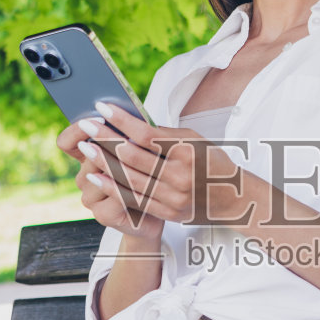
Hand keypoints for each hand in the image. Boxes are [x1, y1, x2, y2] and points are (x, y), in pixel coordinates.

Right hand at [59, 116, 162, 238]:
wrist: (156, 214)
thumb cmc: (149, 178)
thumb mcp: (138, 151)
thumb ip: (127, 137)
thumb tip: (126, 117)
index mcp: (86, 159)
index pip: (67, 142)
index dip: (77, 131)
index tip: (99, 119)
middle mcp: (84, 178)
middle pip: (89, 156)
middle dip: (112, 146)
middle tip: (135, 138)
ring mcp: (90, 198)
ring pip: (103, 175)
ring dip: (125, 166)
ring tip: (146, 160)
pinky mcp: (102, 215)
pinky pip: (115, 196)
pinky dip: (131, 187)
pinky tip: (145, 182)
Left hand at [66, 103, 248, 228]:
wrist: (234, 199)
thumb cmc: (211, 162)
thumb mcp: (195, 140)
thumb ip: (164, 134)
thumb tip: (131, 124)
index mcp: (187, 151)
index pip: (147, 134)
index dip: (122, 121)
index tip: (102, 108)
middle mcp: (180, 175)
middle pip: (134, 156)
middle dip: (105, 139)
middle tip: (85, 125)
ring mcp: (173, 196)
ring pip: (130, 178)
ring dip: (103, 162)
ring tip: (85, 148)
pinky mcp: (167, 212)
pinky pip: (134, 199)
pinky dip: (112, 186)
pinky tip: (96, 175)